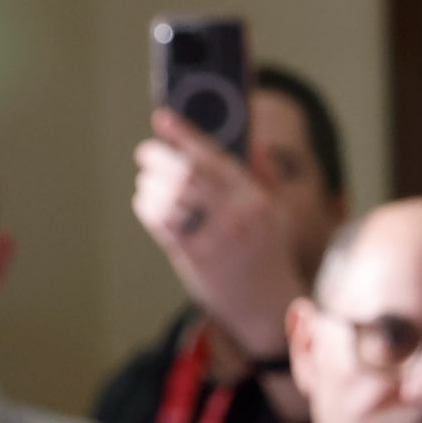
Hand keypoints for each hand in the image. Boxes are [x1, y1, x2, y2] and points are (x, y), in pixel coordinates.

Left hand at [131, 108, 305, 356]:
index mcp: (258, 198)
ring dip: (151, 183)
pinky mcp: (197, 257)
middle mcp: (240, 216)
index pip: (215, 157)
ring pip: (170, 196)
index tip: (162, 118)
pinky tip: (147, 202)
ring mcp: (218, 238)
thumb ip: (263, 177)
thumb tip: (254, 142)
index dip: (185, 134)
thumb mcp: (276, 213)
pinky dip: (148, 206)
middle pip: (188, 173)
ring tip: (147, 180)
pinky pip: (162, 222)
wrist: (268, 305)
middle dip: (160, 157)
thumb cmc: (267, 253)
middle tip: (145, 152)